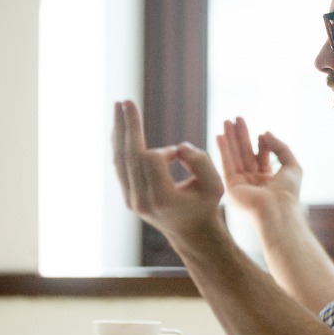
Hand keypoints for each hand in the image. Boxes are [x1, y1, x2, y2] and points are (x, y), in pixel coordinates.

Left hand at [112, 101, 223, 236]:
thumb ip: (201, 161)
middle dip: (129, 126)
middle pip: (129, 155)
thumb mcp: (215, 185)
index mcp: (163, 198)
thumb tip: (178, 147)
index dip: (166, 149)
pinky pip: (120, 166)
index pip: (152, 158)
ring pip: (120, 160)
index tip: (179, 155)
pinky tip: (120, 128)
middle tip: (125, 100)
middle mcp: (142, 200)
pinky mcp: (128, 197)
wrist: (191, 233)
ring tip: (118, 107)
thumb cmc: (205, 206)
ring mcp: (131, 200)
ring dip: (119, 132)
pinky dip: (120, 145)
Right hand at [216, 117, 302, 219]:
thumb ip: (280, 147)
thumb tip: (265, 133)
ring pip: (234, 156)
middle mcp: (253, 181)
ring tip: (225, 121)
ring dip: (230, 138)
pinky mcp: (231, 187)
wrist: (277, 210)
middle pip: (245, 153)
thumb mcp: (292, 165)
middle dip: (240, 136)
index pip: (261, 157)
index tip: (260, 134)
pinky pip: (226, 164)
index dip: (260, 144)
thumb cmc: (288, 192)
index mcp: (268, 180)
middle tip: (234, 118)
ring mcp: (241, 184)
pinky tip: (220, 136)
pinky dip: (223, 149)